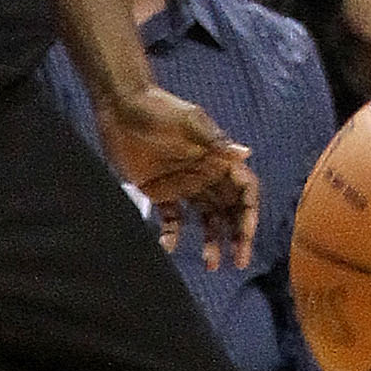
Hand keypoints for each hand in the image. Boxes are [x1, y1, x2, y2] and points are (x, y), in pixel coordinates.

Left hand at [95, 86, 256, 269]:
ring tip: (211, 265)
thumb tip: (246, 153)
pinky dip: (172, 235)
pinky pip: (171, 219)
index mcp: (218, 159)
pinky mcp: (158, 191)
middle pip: (229, 211)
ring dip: (212, 242)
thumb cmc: (159, 108)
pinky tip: (168, 248)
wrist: (121, 106)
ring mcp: (183, 185)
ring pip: (206, 220)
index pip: (244, 191)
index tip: (246, 234)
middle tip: (239, 261)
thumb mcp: (190, 121)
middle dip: (237, 236)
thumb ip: (215, 140)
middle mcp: (205, 175)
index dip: (248, 213)